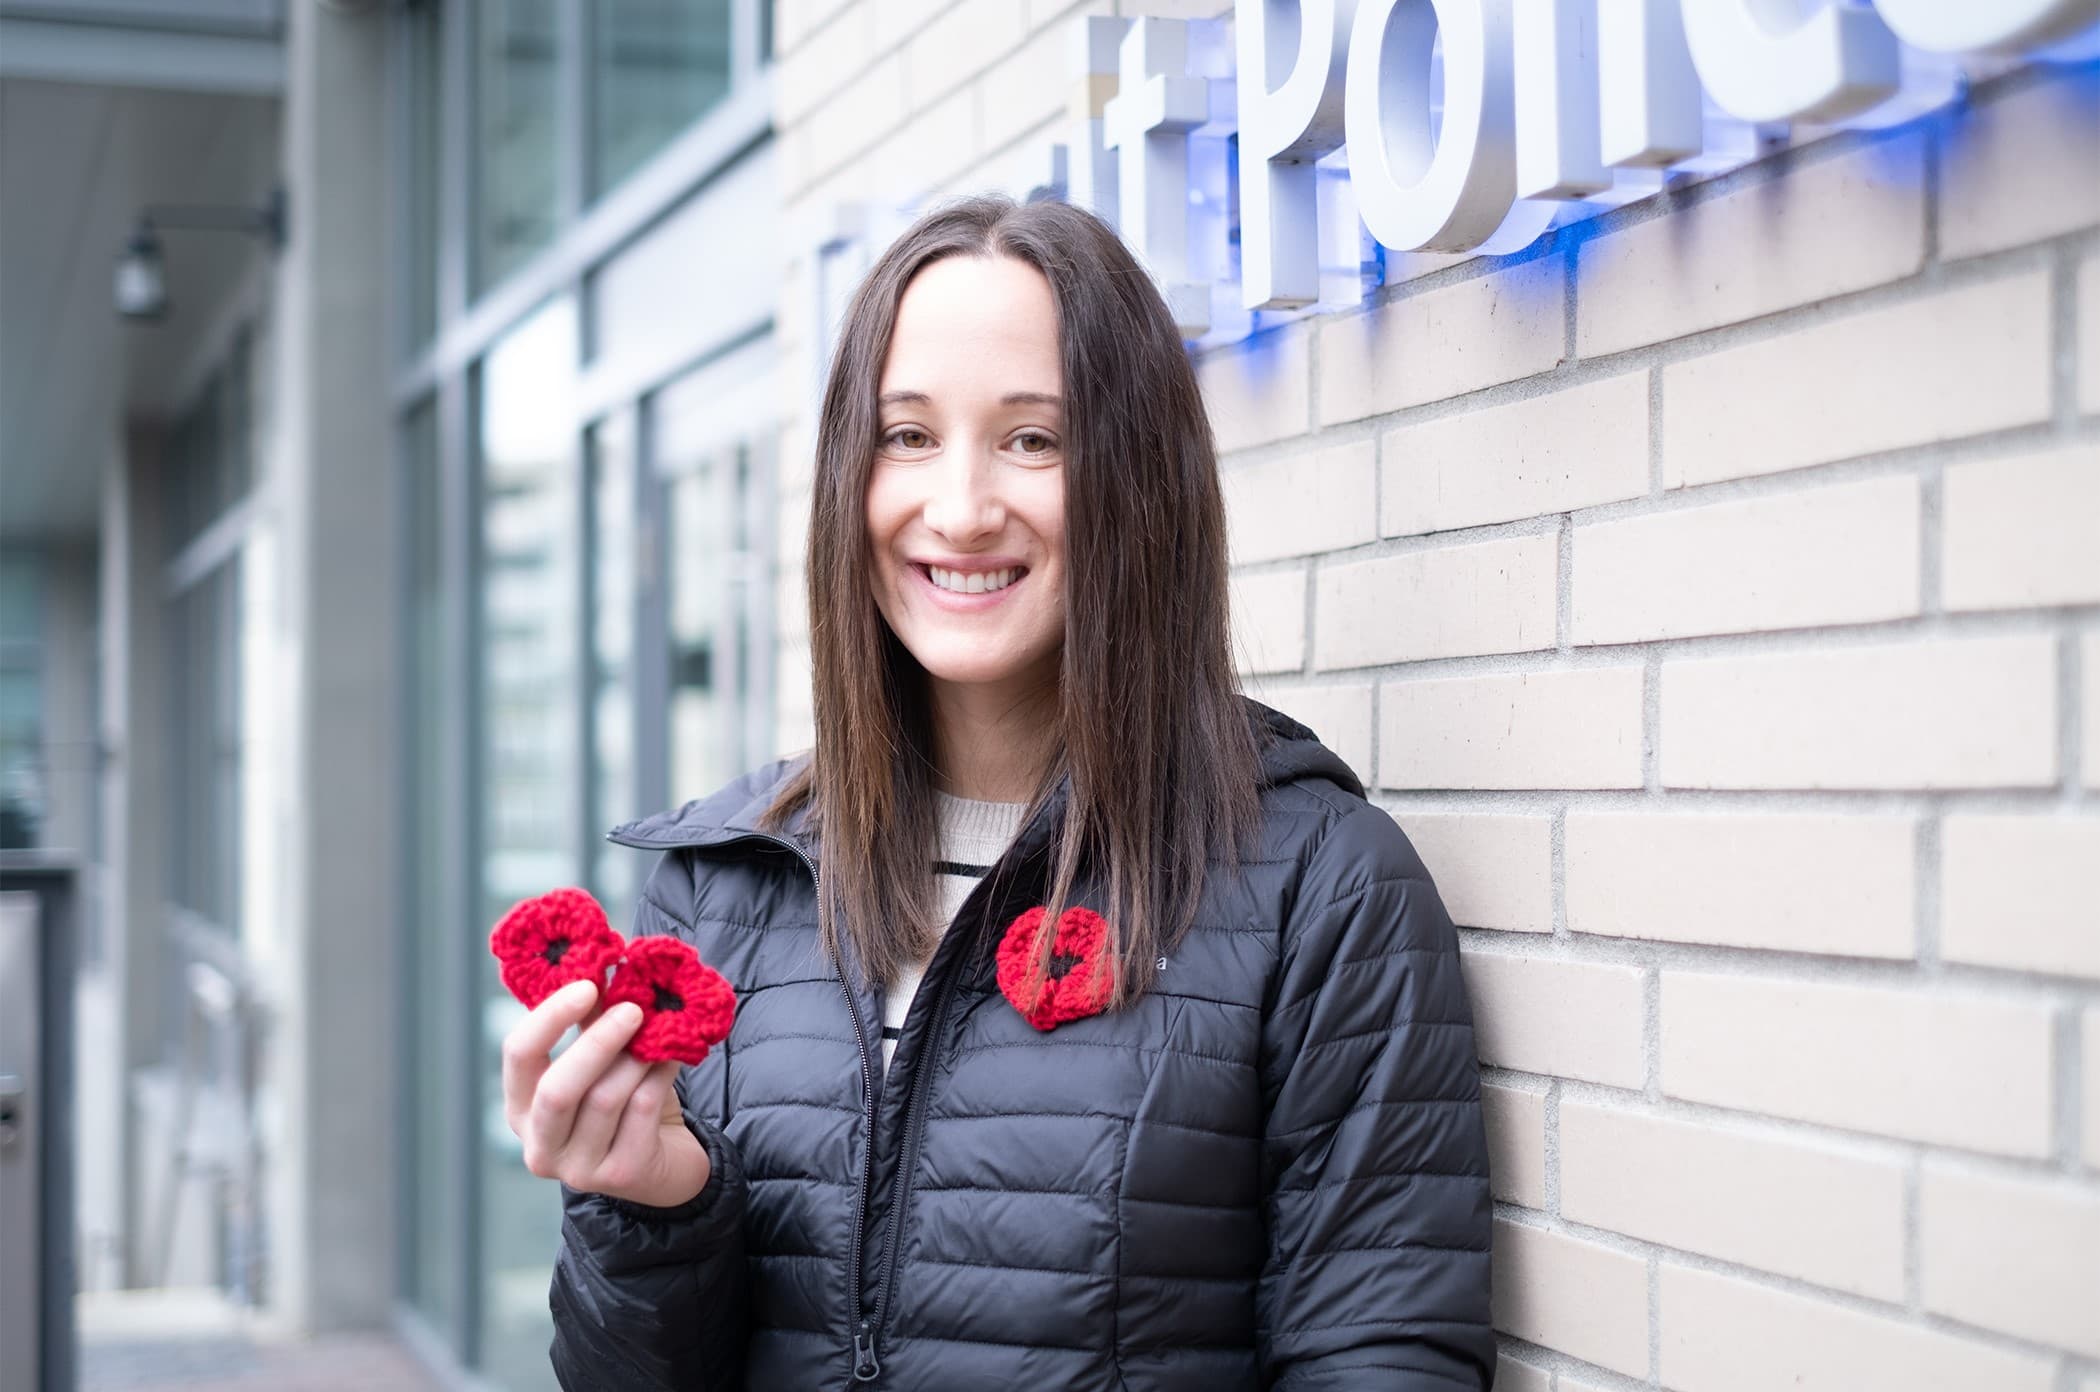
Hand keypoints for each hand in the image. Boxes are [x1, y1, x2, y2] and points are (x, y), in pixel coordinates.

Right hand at [501, 978, 712, 1208]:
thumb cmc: (625, 1100)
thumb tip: (600, 966)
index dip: (549, 1017)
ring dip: (638, 1058)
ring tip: (661, 1036)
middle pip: (557, 1090)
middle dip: (597, 1042)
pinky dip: (660, 1076)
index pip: (518, 1055)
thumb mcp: (603, 1059)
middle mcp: (539, 1144)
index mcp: (522, 1107)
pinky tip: (674, 1058)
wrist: (665, 1161)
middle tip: (634, 1009)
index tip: (587, 985)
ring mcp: (577, 1168)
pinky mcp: (620, 1175)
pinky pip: (641, 1110)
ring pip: (605, 1099)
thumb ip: (593, 1020)